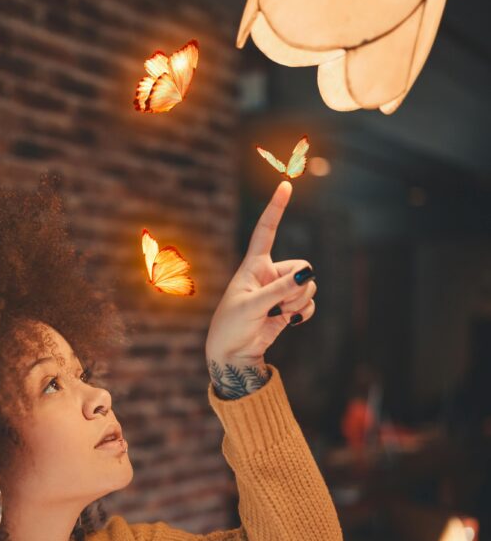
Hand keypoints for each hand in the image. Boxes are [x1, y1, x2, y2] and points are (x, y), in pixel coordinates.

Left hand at [205, 181, 316, 369]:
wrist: (232, 354)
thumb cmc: (232, 326)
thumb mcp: (253, 305)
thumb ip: (281, 290)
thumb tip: (308, 275)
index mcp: (254, 265)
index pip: (266, 230)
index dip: (275, 208)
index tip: (284, 185)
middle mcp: (269, 274)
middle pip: (303, 265)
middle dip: (298, 286)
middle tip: (280, 304)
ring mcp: (280, 291)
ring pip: (308, 285)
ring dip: (299, 302)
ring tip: (278, 315)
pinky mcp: (287, 308)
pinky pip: (309, 303)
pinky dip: (303, 313)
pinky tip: (289, 322)